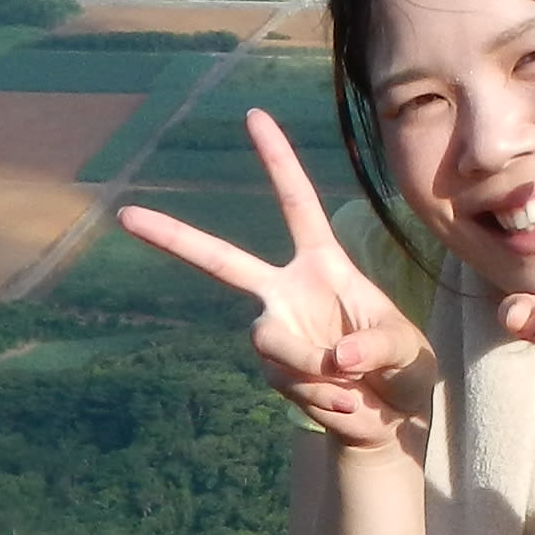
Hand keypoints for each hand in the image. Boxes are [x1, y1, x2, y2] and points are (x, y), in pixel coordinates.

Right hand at [116, 112, 432, 449]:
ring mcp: (275, 330)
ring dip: (312, 369)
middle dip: (173, 237)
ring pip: (269, 341)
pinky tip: (345, 403)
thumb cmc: (403, 369)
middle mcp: (287, 290)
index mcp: (323, 264)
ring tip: (352, 388)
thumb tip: (337, 356)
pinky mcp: (273, 371)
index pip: (296, 204)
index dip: (276, 160)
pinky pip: (286, 380)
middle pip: (221, 261)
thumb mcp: (408, 351)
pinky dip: (321, 397)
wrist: (388, 418)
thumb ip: (377, 346)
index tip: (253, 115)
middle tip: (126, 215)